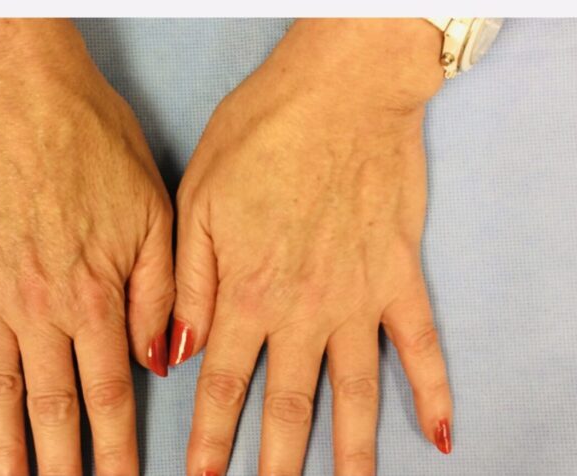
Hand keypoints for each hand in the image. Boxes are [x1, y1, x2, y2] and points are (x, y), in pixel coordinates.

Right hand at [0, 20, 173, 475]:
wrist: (16, 92)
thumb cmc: (91, 141)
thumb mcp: (154, 209)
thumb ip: (160, 291)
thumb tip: (160, 360)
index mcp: (95, 295)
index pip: (112, 395)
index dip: (119, 451)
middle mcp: (40, 309)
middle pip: (54, 408)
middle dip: (65, 466)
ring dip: (7, 450)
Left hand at [172, 19, 451, 474]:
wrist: (339, 93)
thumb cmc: (261, 136)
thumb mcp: (198, 202)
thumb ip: (188, 284)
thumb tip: (176, 352)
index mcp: (247, 293)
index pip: (221, 386)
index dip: (208, 440)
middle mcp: (303, 309)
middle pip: (287, 406)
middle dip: (273, 464)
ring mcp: (358, 298)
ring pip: (355, 392)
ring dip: (351, 451)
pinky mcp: (399, 277)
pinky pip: (422, 345)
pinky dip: (434, 389)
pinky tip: (442, 433)